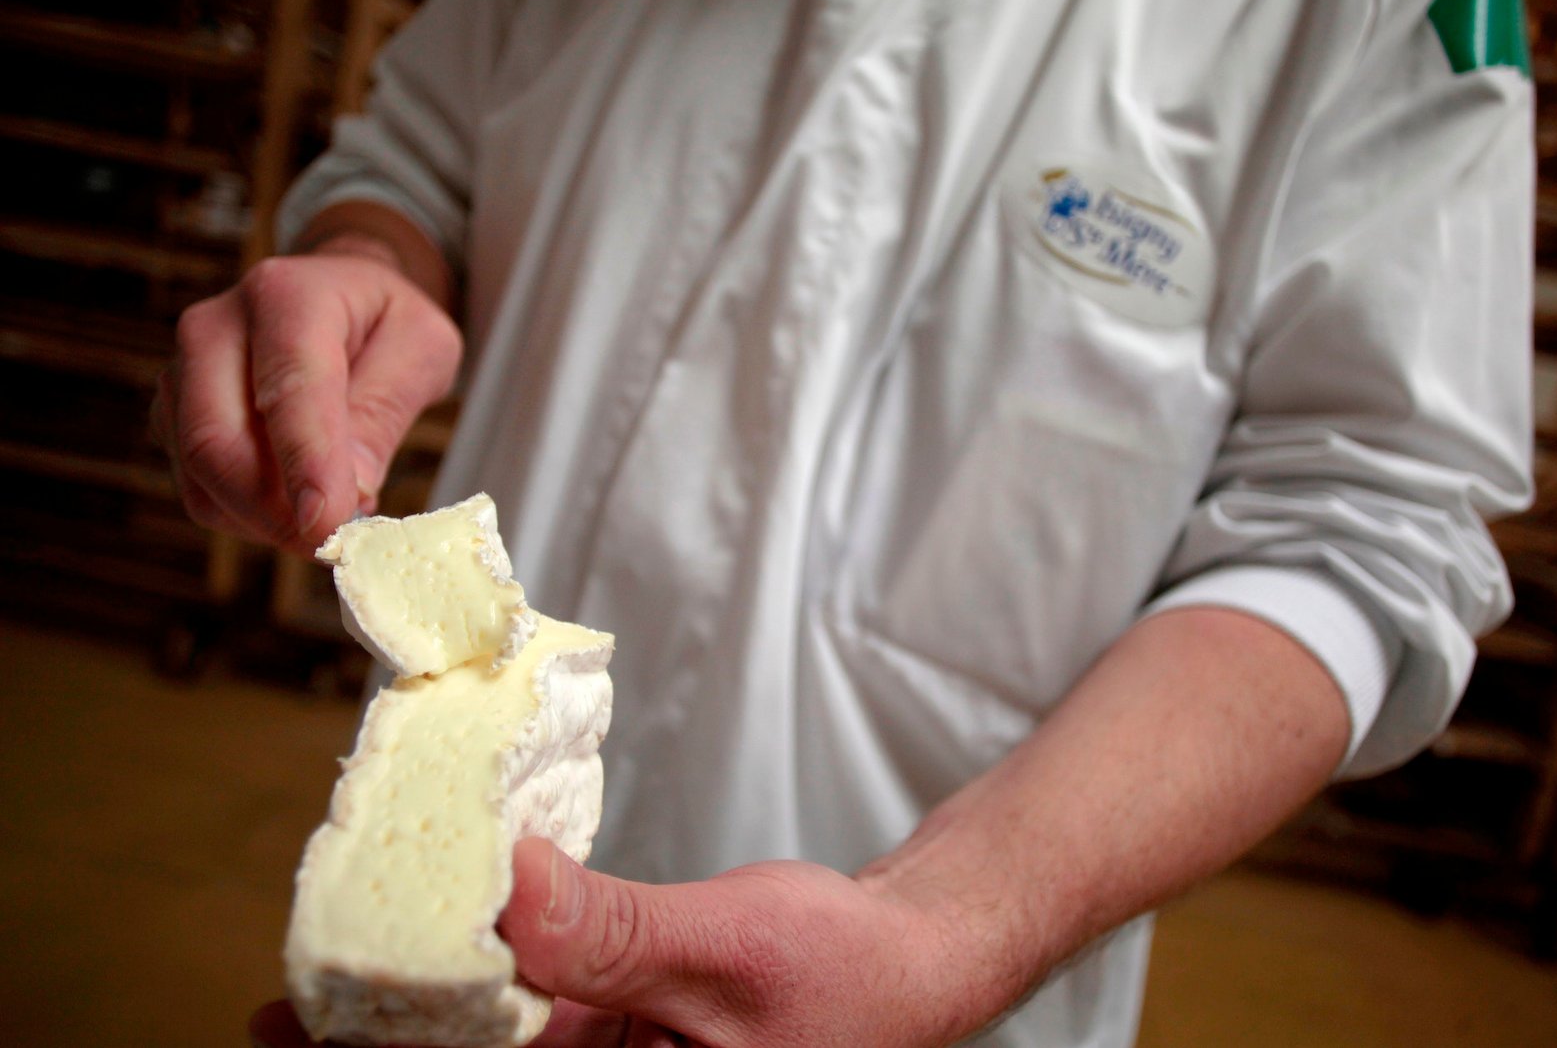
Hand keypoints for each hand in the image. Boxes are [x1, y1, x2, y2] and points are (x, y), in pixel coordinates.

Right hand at [151, 252, 461, 554]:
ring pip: (202, 477)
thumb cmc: (384, 323)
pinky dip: (248, 518)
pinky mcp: (174, 418)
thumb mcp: (422, 349)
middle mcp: (214, 328)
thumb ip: (385, 411)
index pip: (287, 390)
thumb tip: (352, 490)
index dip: (305, 465)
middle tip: (337, 541)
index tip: (328, 523)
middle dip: (276, 511)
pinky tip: (295, 505)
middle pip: (216, 443)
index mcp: (285, 296)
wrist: (340, 297)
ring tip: (328, 517)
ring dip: (264, 520)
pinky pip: (200, 490)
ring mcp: (181, 374)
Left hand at [246, 838, 979, 1047]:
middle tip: (286, 1009)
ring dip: (427, 1001)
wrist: (908, 951)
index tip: (300, 1036)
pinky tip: (447, 929)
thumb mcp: (725, 948)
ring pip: (492, 1041)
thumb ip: (612, 931)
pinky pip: (531, 1004)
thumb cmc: (844, 971)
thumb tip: (501, 886)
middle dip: (388, 1042)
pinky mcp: (613, 1025)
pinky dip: (488, 966)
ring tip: (338, 964)